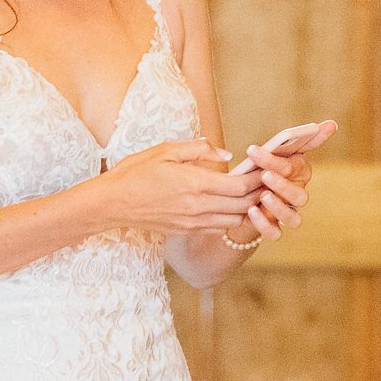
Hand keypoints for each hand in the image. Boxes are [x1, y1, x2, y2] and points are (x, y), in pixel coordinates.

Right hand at [95, 139, 260, 233]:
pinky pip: (218, 228)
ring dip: (247, 208)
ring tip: (253, 194)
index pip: (241, 185)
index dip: (259, 178)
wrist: (111, 203)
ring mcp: (192, 222)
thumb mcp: (165, 150)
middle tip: (270, 181)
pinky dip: (231, 219)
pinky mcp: (186, 231)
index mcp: (195, 182)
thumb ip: (199, 150)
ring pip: (234, 220)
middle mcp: (198, 206)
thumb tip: (226, 155)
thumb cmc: (135, 172)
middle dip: (260, 193)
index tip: (267, 168)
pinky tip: (231, 207)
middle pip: (244, 205)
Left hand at [225, 120, 336, 243]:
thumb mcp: (272, 154)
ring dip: (279, 207)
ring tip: (262, 195)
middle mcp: (297, 194)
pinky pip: (275, 233)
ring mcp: (287, 214)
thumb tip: (332, 124)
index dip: (277, 161)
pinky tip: (251, 211)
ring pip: (293, 218)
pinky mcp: (274, 229)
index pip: (296, 166)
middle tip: (264, 175)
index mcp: (299, 173)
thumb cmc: (260, 169)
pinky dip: (264, 224)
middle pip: (299, 195)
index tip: (254, 150)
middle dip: (282, 184)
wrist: (239, 198)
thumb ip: (297, 139)